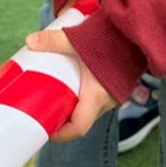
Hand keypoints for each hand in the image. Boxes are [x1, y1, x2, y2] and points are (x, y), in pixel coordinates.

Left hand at [25, 27, 116, 141]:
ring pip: (90, 111)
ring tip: (56, 97)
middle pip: (82, 121)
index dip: (61, 134)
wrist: (135, 32)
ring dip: (74, 108)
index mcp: (97, 95)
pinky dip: (83, 99)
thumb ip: (54, 40)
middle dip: (63, 120)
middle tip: (44, 111)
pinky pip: (97, 102)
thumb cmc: (111, 38)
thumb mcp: (78, 39)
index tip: (45, 129)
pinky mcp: (116, 89)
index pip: (79, 127)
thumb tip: (30, 41)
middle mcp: (107, 101)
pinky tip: (73, 87)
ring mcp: (114, 96)